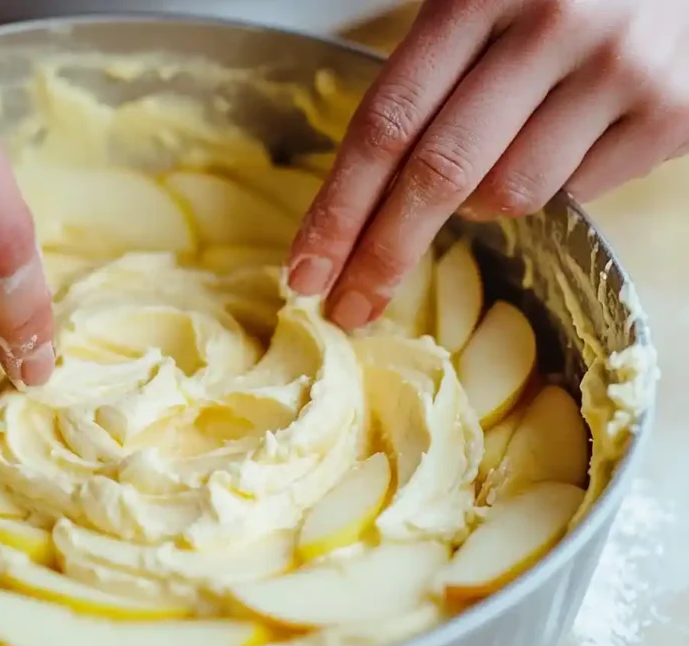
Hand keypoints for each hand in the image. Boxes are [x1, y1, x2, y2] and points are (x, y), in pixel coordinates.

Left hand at [287, 0, 688, 329]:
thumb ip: (428, 68)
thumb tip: (365, 191)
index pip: (387, 124)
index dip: (339, 208)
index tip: (306, 269)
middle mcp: (552, 26)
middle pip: (438, 176)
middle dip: (382, 254)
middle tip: (348, 305)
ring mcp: (619, 71)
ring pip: (508, 195)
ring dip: (477, 200)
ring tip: (496, 149)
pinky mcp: (672, 113)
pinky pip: (578, 192)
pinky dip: (552, 182)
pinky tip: (564, 136)